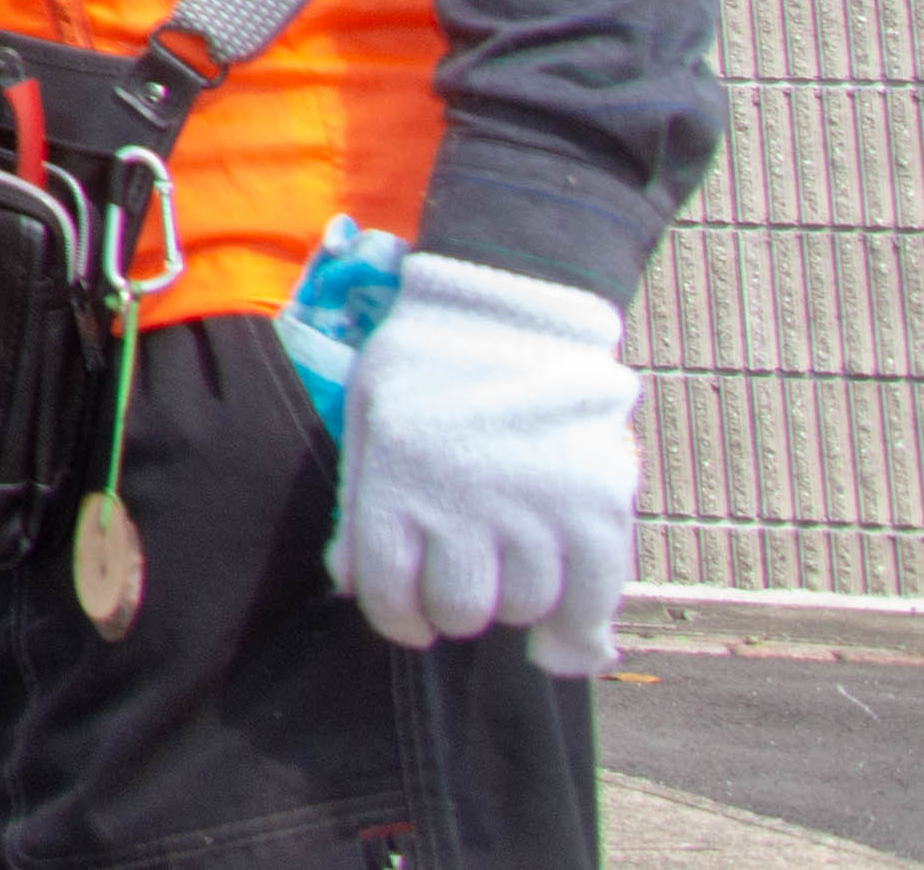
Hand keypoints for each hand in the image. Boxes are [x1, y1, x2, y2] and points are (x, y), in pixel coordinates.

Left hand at [334, 251, 640, 680]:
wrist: (508, 311)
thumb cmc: (425, 370)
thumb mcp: (368, 426)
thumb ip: (359, 511)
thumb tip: (349, 588)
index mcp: (396, 483)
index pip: (390, 596)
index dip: (398, 620)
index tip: (410, 620)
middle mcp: (465, 505)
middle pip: (461, 610)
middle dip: (454, 607)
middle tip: (461, 585)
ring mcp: (537, 509)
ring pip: (524, 608)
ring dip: (513, 604)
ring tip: (507, 573)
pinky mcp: (598, 509)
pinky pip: (592, 599)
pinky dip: (578, 628)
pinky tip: (562, 636)